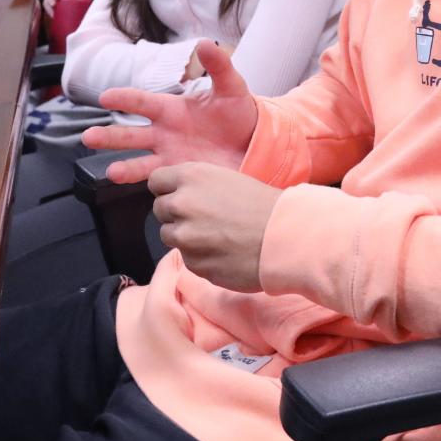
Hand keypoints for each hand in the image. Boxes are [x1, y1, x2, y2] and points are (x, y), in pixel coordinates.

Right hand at [82, 40, 257, 183]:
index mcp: (171, 108)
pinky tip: (143, 188)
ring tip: (109, 171)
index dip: (123, 99)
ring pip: (137, 161)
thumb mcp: (231, 87)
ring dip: (122, 166)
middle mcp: (164, 132)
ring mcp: (169, 154)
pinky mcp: (179, 173)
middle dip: (109, 136)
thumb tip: (206, 43)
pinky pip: (158, 180)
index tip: (105, 97)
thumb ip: (218, 66)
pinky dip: (148, 184)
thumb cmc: (239, 112)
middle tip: (88, 136)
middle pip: (130, 134)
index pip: (141, 102)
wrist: (255, 142)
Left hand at [149, 162, 280, 290]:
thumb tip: (176, 195)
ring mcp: (184, 236)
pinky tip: (223, 251)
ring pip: (169, 235)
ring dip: (186, 236)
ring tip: (215, 235)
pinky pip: (187, 258)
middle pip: (160, 209)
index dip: (168, 189)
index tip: (180, 194)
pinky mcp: (192, 263)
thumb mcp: (226, 179)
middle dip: (176, 214)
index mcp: (191, 176)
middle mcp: (181, 204)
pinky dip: (199, 256)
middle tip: (204, 217)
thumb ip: (196, 185)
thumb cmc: (262, 204)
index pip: (156, 181)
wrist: (284, 235)